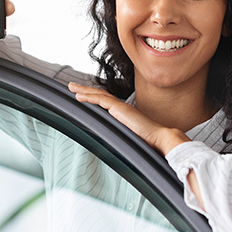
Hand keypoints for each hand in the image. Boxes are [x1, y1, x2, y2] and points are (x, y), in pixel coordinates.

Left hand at [68, 83, 188, 155]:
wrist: (159, 137)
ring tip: (72, 87)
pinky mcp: (119, 109)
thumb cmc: (149, 140)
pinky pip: (100, 101)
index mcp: (124, 112)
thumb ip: (122, 135)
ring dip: (84, 91)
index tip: (84, 95)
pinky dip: (89, 97)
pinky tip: (79, 96)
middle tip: (73, 87)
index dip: (94, 96)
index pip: (106, 101)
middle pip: (100, 95)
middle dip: (85, 90)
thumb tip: (115, 144)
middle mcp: (121, 107)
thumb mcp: (130, 136)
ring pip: (98, 95)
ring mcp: (120, 107)